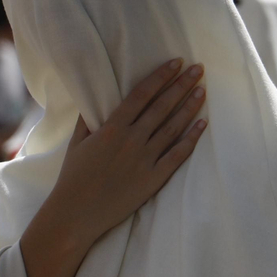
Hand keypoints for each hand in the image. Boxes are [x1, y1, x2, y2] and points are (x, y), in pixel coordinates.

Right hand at [17, 58, 206, 276]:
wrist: (76, 214)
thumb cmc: (73, 178)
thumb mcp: (76, 143)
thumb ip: (88, 120)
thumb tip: (96, 99)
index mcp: (112, 127)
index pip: (142, 94)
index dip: (161, 76)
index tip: (176, 62)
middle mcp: (132, 139)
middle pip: (162, 106)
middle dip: (182, 85)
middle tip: (198, 68)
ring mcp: (145, 159)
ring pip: (173, 127)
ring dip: (190, 107)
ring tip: (203, 90)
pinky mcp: (154, 178)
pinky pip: (178, 155)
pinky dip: (191, 138)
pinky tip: (202, 124)